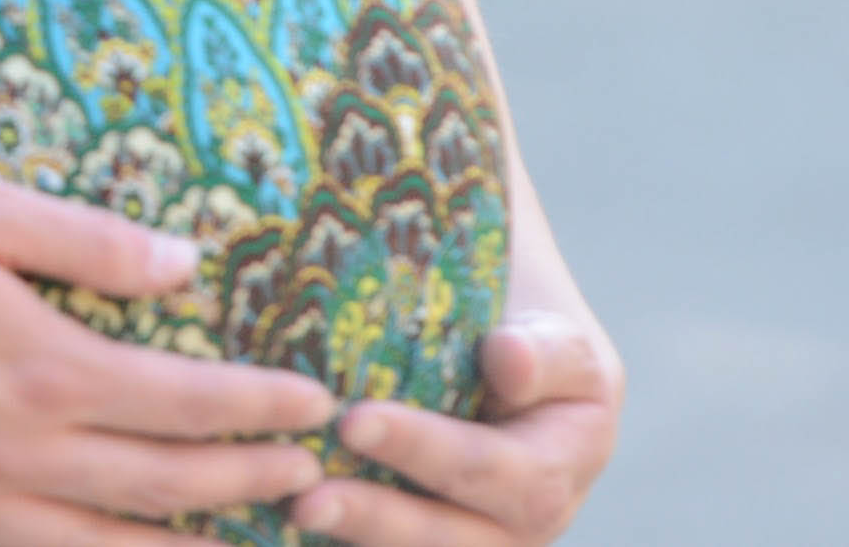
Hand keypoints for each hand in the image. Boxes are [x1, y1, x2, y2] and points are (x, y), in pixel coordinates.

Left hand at [289, 310, 622, 543]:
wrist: (500, 343)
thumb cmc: (523, 324)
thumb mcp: (551, 327)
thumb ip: (544, 349)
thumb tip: (509, 358)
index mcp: (563, 465)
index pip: (496, 469)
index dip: (426, 451)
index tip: (355, 422)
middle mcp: (527, 521)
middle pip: (455, 537)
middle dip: (380, 517)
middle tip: (307, 496)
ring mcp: (478, 536)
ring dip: (357, 537)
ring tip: (295, 511)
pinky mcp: (428, 536)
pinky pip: (390, 546)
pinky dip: (342, 542)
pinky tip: (285, 523)